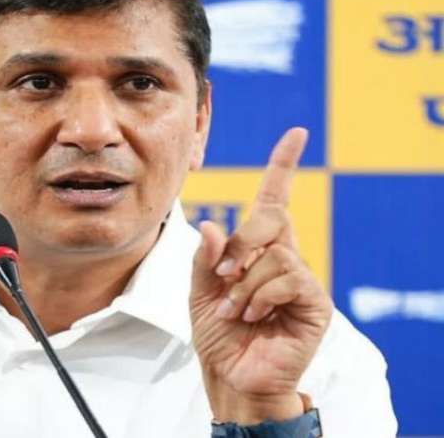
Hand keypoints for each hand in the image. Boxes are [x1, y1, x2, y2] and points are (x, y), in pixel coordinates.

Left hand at [189, 127, 332, 424]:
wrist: (231, 377)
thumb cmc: (218, 334)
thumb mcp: (200, 292)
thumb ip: (206, 259)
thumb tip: (212, 225)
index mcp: (257, 252)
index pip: (274, 201)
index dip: (282, 167)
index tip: (296, 134)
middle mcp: (283, 259)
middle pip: (271, 219)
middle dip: (241, 243)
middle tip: (221, 276)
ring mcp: (300, 281)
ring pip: (276, 254)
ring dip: (244, 284)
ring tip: (233, 310)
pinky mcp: (313, 304)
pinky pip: (288, 279)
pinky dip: (260, 296)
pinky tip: (251, 316)